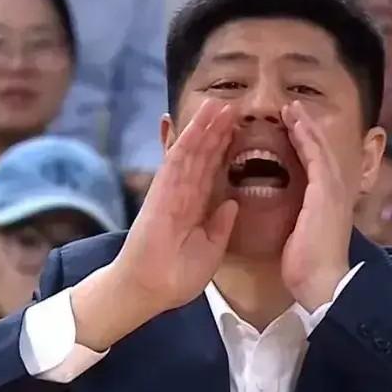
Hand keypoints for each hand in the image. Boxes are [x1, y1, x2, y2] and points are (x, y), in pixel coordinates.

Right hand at [111, 99, 237, 313]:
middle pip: (203, 155)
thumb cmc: (178, 275)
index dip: (225, 150)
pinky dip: (188, 138)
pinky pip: (177, 159)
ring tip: (221, 103)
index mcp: (196, 208)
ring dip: (205, 127)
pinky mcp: (161, 190)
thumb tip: (232, 202)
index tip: (240, 131)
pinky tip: (200, 121)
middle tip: (233, 107)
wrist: (152, 288)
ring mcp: (172, 189)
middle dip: (217, 131)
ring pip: (192, 151)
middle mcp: (184, 193)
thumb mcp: (212, 248)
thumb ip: (220, 224)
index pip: (212, 172)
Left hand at [280, 102, 351, 311]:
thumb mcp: (302, 237)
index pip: (318, 165)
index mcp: (329, 203)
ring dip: (305, 126)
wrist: (322, 283)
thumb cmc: (308, 268)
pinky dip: (306, 138)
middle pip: (322, 150)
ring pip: (320, 148)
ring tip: (291, 108)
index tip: (291, 128)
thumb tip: (291, 216)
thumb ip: (299, 220)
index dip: (306, 144)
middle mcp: (336, 192)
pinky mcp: (326, 193)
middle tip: (292, 108)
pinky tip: (295, 124)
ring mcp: (334, 191)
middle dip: (307, 128)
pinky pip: (315, 157)